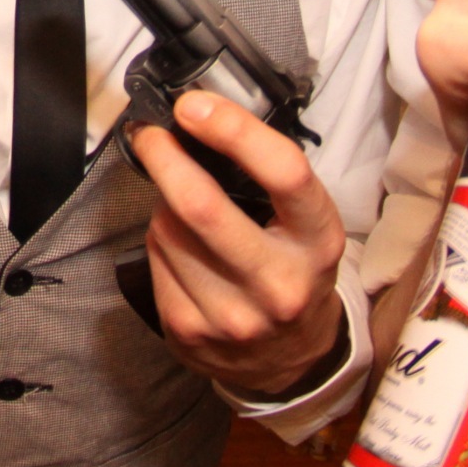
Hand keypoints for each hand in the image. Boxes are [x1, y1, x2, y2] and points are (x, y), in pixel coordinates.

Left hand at [126, 94, 346, 396]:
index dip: (234, 129)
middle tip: (150, 134)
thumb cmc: (295, 271)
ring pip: (168, 231)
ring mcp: (232, 316)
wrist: (292, 360)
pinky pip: (155, 261)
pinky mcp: (191, 333)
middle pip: (203, 207)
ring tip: (180, 205)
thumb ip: (266, 179)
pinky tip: (179, 245)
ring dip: (163, 204)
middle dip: (165, 157)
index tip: (195, 106)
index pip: (284, 174)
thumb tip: (200, 124)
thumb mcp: (307, 225)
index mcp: (317, 243)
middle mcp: (279, 284)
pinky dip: (159, 240)